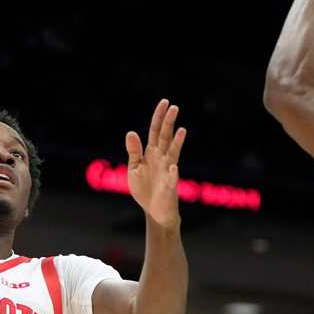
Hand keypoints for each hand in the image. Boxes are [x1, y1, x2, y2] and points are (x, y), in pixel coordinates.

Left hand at [126, 99, 186, 227]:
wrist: (154, 211)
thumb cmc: (145, 188)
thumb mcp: (134, 168)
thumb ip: (134, 151)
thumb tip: (131, 132)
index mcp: (151, 153)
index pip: (155, 131)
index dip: (158, 117)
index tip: (164, 102)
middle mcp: (162, 159)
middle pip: (165, 138)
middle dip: (169, 123)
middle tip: (174, 107)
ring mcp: (167, 172)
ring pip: (173, 154)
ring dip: (177, 143)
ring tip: (182, 130)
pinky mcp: (169, 187)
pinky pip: (171, 180)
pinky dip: (172, 174)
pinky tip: (173, 168)